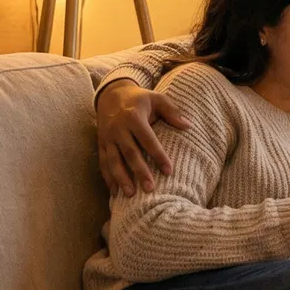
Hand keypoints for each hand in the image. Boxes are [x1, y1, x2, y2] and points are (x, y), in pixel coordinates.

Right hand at [97, 81, 191, 196]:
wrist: (111, 95)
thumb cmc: (140, 99)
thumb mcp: (157, 99)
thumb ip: (172, 112)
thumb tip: (188, 126)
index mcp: (134, 117)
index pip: (148, 140)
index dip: (158, 156)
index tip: (169, 171)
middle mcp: (118, 128)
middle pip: (130, 153)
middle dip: (139, 172)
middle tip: (150, 189)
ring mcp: (107, 138)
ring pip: (114, 161)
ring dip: (121, 179)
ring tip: (131, 195)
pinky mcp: (101, 144)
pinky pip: (103, 163)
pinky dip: (108, 178)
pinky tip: (115, 193)